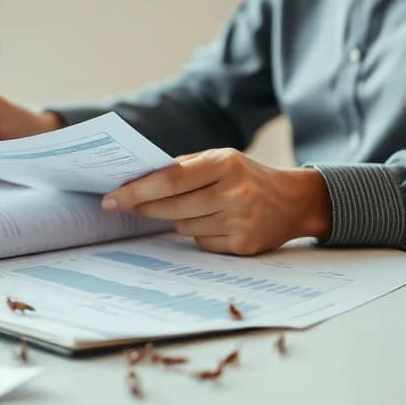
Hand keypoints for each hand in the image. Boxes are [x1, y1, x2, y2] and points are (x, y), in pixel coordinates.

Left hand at [100, 148, 331, 254]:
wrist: (294, 201)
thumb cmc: (247, 177)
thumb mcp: (221, 159)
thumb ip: (183, 166)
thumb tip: (138, 178)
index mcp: (225, 163)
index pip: (169, 179)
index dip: (136, 190)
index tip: (110, 198)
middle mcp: (234, 192)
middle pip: (172, 207)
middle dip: (144, 207)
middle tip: (123, 206)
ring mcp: (240, 220)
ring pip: (184, 227)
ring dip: (178, 219)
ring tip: (196, 208)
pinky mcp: (244, 245)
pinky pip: (202, 243)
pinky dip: (200, 234)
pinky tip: (216, 223)